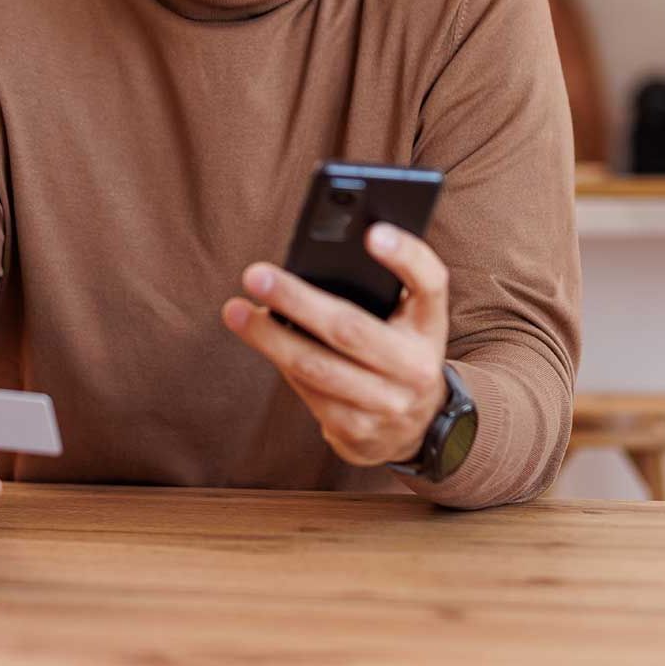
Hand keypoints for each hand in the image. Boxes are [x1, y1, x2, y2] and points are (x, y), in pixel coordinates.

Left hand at [221, 222, 449, 467]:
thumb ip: (378, 286)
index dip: (405, 256)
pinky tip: (260, 340)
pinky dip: (281, 362)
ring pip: (317, 367)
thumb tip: (307, 262)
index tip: (372, 232)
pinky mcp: (358, 433)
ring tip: (234, 310)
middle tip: (255, 274)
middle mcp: (417, 366)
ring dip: (269, 337)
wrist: (420, 424)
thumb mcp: (406, 317)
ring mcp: (389, 405)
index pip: (429, 283)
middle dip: (296, 300)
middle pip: (350, 328)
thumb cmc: (398, 346)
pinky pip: (308, 393)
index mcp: (430, 324)